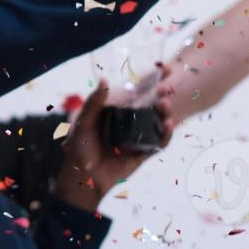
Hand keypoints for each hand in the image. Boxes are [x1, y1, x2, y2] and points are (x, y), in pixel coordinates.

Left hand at [53, 72, 173, 210]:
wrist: (84, 180)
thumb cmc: (80, 149)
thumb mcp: (83, 123)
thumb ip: (94, 103)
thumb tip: (105, 79)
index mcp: (115, 111)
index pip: (135, 92)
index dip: (149, 80)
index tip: (164, 68)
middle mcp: (128, 121)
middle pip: (150, 104)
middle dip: (161, 94)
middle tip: (167, 86)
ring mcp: (138, 136)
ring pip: (157, 121)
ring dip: (165, 111)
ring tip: (165, 104)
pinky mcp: (144, 152)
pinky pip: (160, 141)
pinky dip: (166, 133)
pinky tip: (168, 124)